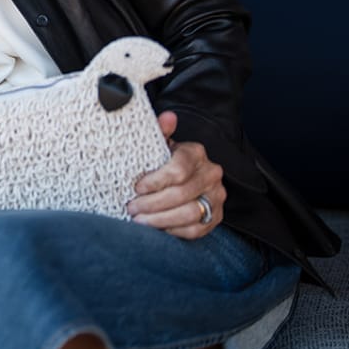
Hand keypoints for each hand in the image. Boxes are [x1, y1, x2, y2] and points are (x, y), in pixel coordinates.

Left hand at [127, 111, 224, 238]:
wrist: (184, 178)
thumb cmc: (165, 160)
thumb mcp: (160, 144)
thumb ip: (160, 131)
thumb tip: (168, 117)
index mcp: (196, 153)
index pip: (178, 169)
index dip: (155, 181)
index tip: (136, 188)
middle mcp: (211, 173)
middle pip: (181, 194)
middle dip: (152, 204)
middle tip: (132, 208)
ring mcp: (216, 196)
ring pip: (189, 213)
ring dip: (160, 220)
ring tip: (139, 220)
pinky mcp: (216, 217)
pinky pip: (195, 229)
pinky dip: (173, 230)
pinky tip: (157, 228)